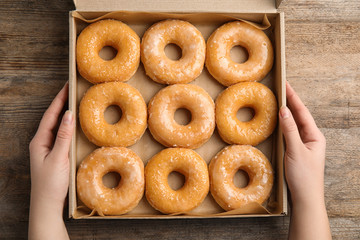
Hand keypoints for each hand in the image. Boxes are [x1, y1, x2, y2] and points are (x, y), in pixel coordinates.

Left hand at [29, 83, 72, 239]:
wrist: (47, 204)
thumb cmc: (50, 183)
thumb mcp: (58, 158)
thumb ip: (63, 136)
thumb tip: (69, 115)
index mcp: (39, 141)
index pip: (50, 115)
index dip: (59, 100)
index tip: (67, 86)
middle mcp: (42, 143)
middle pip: (53, 118)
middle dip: (62, 104)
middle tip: (73, 91)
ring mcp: (48, 149)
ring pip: (57, 127)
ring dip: (65, 115)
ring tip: (75, 104)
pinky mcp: (55, 156)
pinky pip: (62, 136)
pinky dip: (69, 128)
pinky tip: (76, 127)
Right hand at [279, 81, 325, 203]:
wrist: (305, 198)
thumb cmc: (304, 176)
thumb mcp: (296, 151)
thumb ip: (290, 130)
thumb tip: (284, 110)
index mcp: (315, 136)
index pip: (303, 112)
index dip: (293, 98)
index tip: (285, 85)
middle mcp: (311, 138)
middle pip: (299, 116)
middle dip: (290, 101)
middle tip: (281, 89)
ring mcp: (303, 145)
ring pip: (294, 124)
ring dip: (287, 112)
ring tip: (278, 100)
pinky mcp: (296, 151)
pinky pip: (290, 133)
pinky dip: (283, 125)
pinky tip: (277, 121)